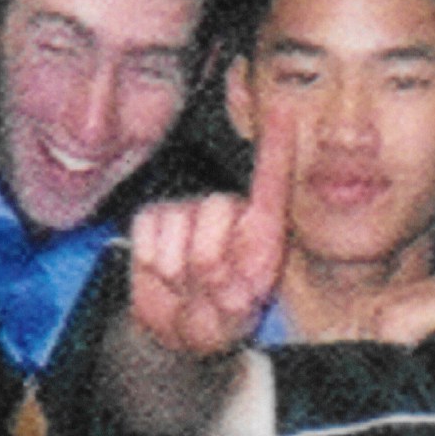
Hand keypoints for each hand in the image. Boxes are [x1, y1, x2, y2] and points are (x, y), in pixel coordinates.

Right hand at [129, 136, 294, 359]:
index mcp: (260, 224)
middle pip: (214, 214)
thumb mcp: (239, 308)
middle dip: (213, 266)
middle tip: (215, 291)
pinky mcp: (152, 218)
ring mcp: (186, 211)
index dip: (277, 145)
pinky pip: (149, 240)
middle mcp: (225, 209)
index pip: (270, 181)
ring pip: (178, 237)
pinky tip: (167, 276)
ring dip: (183, 277)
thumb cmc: (222, 313)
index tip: (285, 108)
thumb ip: (235, 293)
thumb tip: (227, 283)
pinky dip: (155, 268)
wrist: (182, 327)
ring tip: (193, 287)